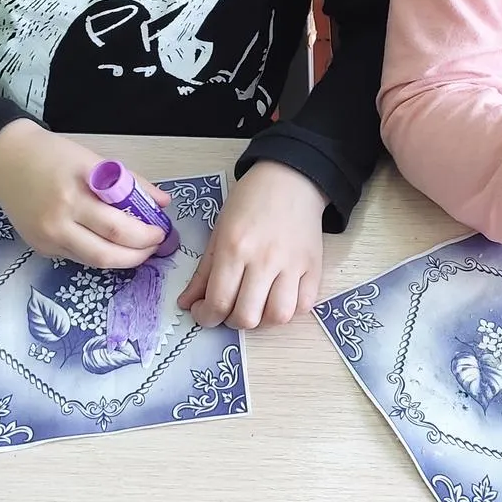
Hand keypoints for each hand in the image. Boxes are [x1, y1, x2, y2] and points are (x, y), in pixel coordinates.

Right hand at [0, 120, 166, 267]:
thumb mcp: (94, 160)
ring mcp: (48, 236)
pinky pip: (77, 258)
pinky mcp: (41, 247)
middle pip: (108, 253)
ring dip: (122, 260)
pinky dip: (99, 254)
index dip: (145, 236)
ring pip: (94, 262)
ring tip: (138, 250)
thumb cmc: (53, 156)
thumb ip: (130, 182)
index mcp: (78, 190)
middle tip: (154, 247)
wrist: (6, 161)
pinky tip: (110, 245)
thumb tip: (163, 202)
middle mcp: (61, 218)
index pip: (119, 226)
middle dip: (139, 254)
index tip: (161, 231)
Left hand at [178, 160, 326, 329]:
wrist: (290, 180)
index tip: (204, 313)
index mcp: (235, 248)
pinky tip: (277, 298)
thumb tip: (187, 303)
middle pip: (247, 316)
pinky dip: (289, 310)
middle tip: (229, 308)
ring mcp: (292, 265)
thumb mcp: (219, 232)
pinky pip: (304, 305)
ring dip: (262, 320)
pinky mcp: (314, 267)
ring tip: (255, 307)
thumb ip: (204, 272)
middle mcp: (264, 260)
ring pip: (278, 317)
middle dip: (231, 321)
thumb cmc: (250, 202)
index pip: (219, 302)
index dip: (206, 317)